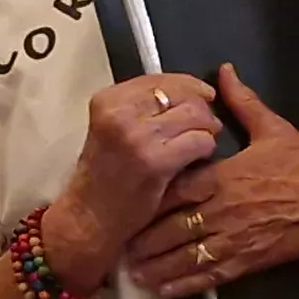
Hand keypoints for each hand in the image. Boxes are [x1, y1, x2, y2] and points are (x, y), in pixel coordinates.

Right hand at [49, 72, 221, 287]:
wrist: (90, 219)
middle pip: (182, 94)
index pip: (160, 78)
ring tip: (203, 140)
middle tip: (206, 123)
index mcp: (108, 100)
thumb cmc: (105, 175)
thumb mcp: (112, 128)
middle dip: (202, 107)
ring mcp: (138, 137)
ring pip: (196, 115)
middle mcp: (120, 113)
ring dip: (207, 128)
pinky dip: (207, 147)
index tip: (203, 94)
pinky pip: (200, 141)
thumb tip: (189, 90)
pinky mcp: (156, 162)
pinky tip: (199, 157)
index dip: (189, 84)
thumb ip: (142, 106)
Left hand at [124, 67, 298, 298]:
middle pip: (174, 227)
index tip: (129, 203)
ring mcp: (236, 238)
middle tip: (121, 246)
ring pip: (187, 255)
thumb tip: (224, 71)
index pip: (177, 189)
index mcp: (225, 176)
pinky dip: (186, 284)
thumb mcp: (274, 128)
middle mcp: (224, 209)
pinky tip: (166, 290)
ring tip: (134, 273)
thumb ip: (243, 102)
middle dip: (146, 239)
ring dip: (158, 266)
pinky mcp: (250, 261)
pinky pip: (211, 275)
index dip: (150, 199)